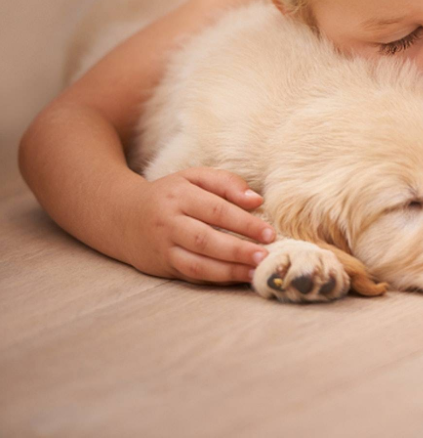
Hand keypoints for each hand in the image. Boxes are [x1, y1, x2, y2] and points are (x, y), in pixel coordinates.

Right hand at [125, 167, 276, 285]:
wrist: (121, 215)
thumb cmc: (169, 194)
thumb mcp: (193, 177)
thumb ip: (226, 183)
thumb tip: (256, 200)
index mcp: (179, 196)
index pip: (216, 210)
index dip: (244, 223)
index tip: (269, 233)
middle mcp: (169, 223)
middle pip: (206, 239)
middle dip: (238, 250)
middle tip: (265, 256)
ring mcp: (164, 248)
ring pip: (197, 264)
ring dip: (228, 271)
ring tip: (255, 272)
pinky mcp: (162, 267)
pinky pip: (192, 276)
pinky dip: (216, 279)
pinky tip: (238, 277)